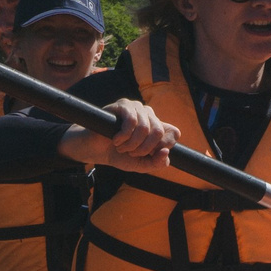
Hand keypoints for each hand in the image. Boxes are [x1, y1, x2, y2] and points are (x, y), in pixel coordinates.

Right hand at [60, 101, 175, 173]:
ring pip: (145, 128)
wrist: (96, 150)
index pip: (174, 133)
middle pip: (159, 132)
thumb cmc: (119, 155)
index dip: (164, 146)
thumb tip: (166, 153)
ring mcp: (137, 109)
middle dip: (144, 149)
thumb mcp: (141, 165)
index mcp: (157, 128)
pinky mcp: (123, 105)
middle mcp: (150, 116)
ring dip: (131, 144)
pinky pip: (131, 121)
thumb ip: (156, 163)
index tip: (149, 155)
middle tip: (130, 153)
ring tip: (121, 147)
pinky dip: (123, 136)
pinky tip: (115, 139)